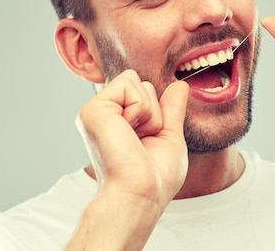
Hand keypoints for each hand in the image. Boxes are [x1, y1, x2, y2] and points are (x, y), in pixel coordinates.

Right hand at [76, 70, 189, 209]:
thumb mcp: (169, 136)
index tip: (149, 141)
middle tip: (143, 140)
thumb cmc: (155, 178)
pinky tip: (130, 132)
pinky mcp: (93, 110)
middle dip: (153, 110)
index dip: (157, 113)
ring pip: (133, 79)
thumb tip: (180, 85)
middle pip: (139, 81)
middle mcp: (103, 114)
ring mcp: (95, 111)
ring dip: (148, 111)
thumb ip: (172, 110)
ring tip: (136, 138)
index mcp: (117, 120)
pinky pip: (128, 83)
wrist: (141, 196)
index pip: (144, 91)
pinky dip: (140, 108)